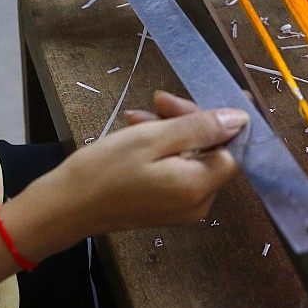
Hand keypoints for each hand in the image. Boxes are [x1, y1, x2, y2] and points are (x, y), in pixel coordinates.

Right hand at [29, 92, 246, 245]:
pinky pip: (177, 170)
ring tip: (138, 116)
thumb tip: (241, 119)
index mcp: (199, 186)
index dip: (213, 119)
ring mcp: (183, 208)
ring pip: (192, 156)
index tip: (187, 99)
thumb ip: (200, 128)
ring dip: (170, 131)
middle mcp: (199, 203)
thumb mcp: (152, 138)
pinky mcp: (167, 207)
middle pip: (211, 150)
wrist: (66, 207)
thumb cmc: (105, 169)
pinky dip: (162, 149)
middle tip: (156, 99)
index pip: (231, 146)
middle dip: (187, 121)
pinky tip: (138, 132)